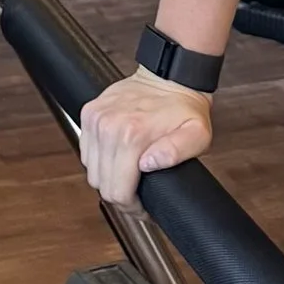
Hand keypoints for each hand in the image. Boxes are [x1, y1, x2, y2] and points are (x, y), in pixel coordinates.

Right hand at [77, 68, 212, 205]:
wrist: (170, 76)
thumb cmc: (184, 107)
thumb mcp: (197, 134)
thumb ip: (177, 152)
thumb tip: (147, 165)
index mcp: (132, 135)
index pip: (118, 191)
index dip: (131, 207)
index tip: (143, 206)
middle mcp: (108, 126)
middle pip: (102, 185)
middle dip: (120, 196)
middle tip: (137, 195)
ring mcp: (96, 119)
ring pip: (91, 171)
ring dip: (108, 178)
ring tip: (128, 176)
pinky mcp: (89, 113)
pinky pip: (86, 152)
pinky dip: (99, 161)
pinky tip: (117, 158)